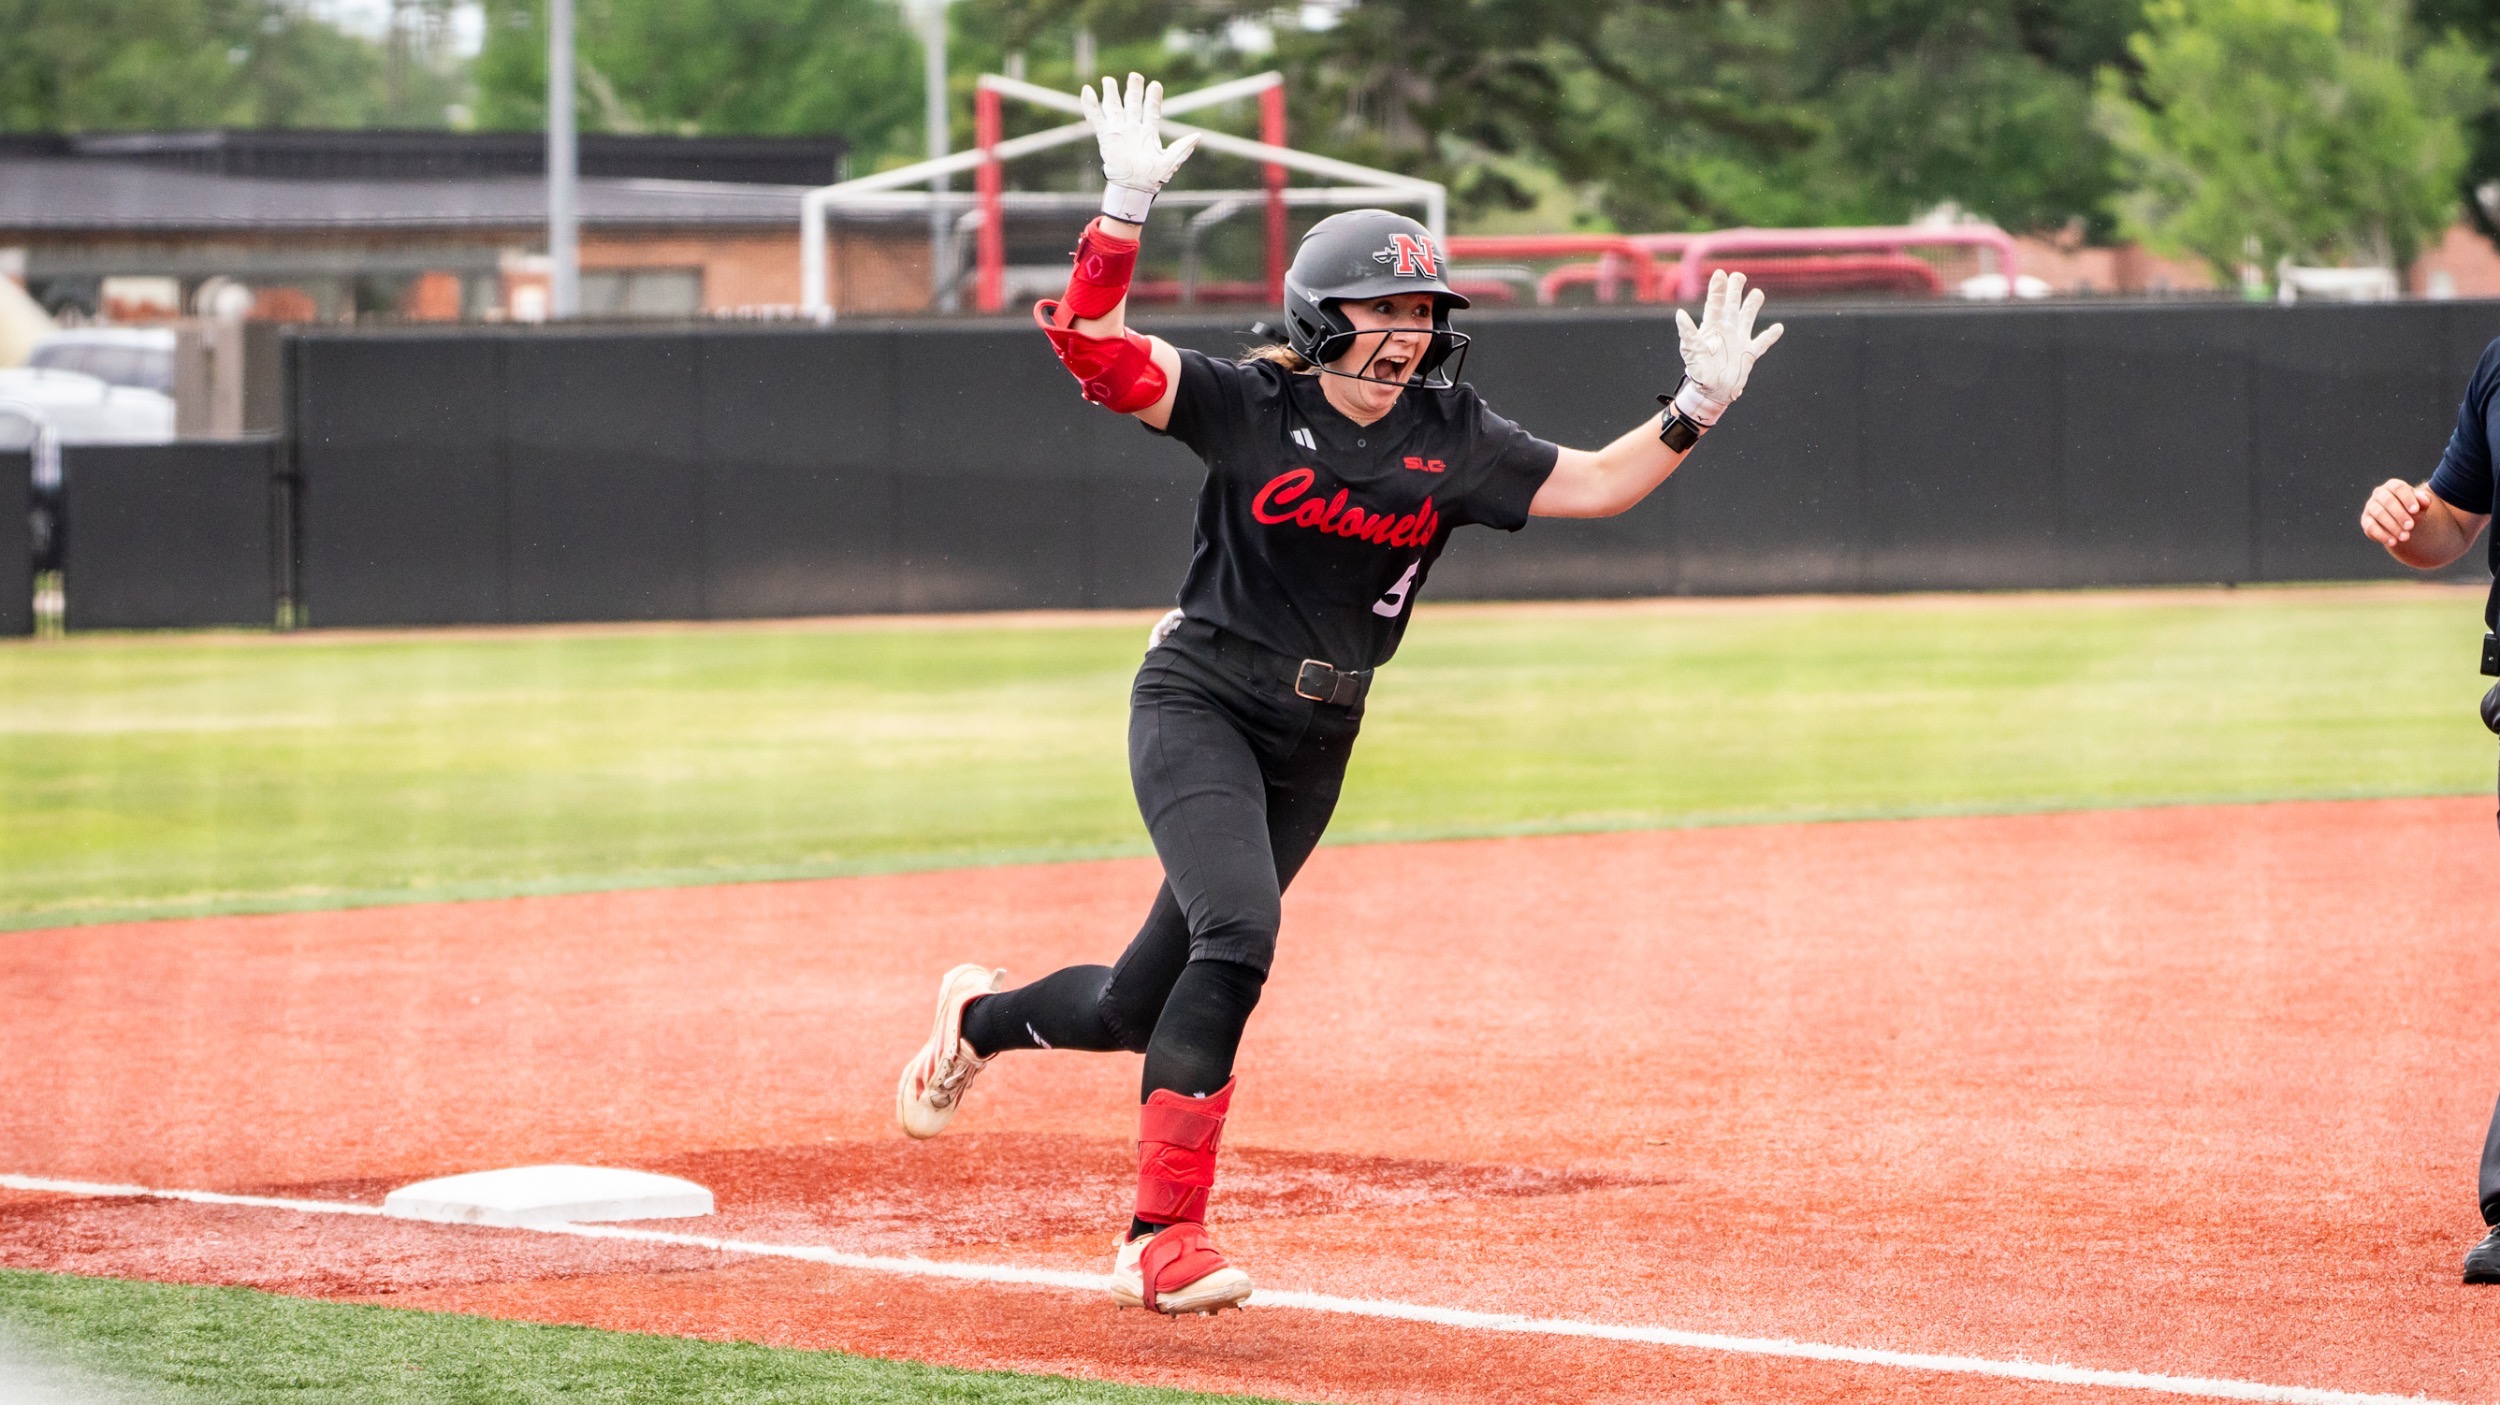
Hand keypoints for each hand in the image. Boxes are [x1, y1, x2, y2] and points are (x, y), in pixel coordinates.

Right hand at [1082, 73, 1198, 220]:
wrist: (1134, 189)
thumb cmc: (1153, 178)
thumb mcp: (1170, 162)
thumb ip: (1182, 148)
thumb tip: (1197, 136)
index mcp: (1149, 133)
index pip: (1151, 110)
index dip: (1153, 98)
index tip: (1155, 85)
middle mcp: (1133, 129)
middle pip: (1133, 104)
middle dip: (1134, 90)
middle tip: (1135, 75)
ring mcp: (1119, 132)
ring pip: (1114, 108)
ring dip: (1112, 94)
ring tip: (1109, 80)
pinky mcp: (1106, 137)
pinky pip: (1096, 119)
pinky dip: (1090, 105)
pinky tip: (1087, 91)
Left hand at [1673, 270, 1783, 423]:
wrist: (1710, 393)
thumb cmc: (1698, 372)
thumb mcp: (1691, 351)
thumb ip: (1687, 332)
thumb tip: (1679, 314)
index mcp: (1712, 328)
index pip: (1716, 303)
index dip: (1718, 289)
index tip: (1720, 273)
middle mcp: (1726, 331)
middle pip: (1732, 306)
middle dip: (1735, 290)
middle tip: (1738, 276)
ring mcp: (1738, 341)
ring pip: (1747, 318)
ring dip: (1752, 306)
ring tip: (1758, 293)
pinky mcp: (1749, 354)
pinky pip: (1762, 342)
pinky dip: (1770, 336)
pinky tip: (1778, 328)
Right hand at [2359, 478, 2430, 547]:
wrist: (2401, 520)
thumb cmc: (2412, 509)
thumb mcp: (2421, 505)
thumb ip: (2423, 501)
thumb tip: (2425, 501)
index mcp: (2393, 486)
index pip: (2398, 488)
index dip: (2407, 498)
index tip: (2415, 510)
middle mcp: (2379, 493)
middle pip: (2387, 500)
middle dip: (2400, 514)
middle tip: (2410, 526)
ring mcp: (2370, 506)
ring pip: (2378, 513)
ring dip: (2392, 526)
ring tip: (2405, 537)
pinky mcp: (2365, 520)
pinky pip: (2370, 526)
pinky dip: (2382, 535)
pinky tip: (2393, 542)